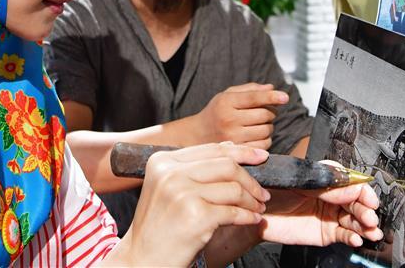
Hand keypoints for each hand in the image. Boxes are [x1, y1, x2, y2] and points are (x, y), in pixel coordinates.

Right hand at [112, 143, 270, 267]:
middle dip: (251, 179)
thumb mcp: (168, 189)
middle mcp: (170, 173)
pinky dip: (248, 216)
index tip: (260, 156)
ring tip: (257, 208)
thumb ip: (194, 169)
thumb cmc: (158, 227)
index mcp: (162, 161)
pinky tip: (251, 220)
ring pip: (233, 188)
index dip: (241, 151)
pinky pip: (233, 211)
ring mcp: (181, 193)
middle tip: (262, 193)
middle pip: (226, 165)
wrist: (142, 259)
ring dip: (252, 200)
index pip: (211, 149)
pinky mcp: (195, 215)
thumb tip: (233, 149)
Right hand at [191, 83, 287, 149]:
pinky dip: (266, 140)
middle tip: (266, 111)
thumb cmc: (217, 111)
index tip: (285, 97)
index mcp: (226, 102)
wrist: (198, 136)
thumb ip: (250, 90)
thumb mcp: (227, 95)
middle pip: (265, 115)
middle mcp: (228, 120)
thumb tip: (271, 88)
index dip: (272, 97)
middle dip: (271, 112)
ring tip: (259, 124)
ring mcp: (233, 138)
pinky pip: (264, 146)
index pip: (254, 98)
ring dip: (269, 126)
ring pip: (267, 130)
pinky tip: (257, 135)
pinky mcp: (239, 152)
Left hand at [257, 161, 382, 247]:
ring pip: (354, 220)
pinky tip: (356, 239)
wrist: (255, 212)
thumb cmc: (271, 190)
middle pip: (356, 202)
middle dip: (366, 210)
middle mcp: (331, 196)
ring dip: (365, 226)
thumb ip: (322, 183)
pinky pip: (343, 235)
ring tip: (371, 231)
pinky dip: (352, 237)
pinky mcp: (325, 232)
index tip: (368, 199)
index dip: (362, 191)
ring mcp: (329, 215)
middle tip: (370, 218)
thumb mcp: (296, 181)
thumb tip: (348, 184)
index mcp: (325, 178)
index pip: (350, 182)